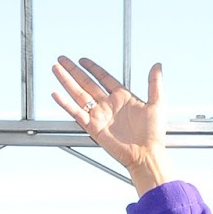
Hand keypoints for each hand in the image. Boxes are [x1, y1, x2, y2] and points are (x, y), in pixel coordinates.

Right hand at [51, 57, 170, 194]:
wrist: (147, 154)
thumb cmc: (153, 134)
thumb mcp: (157, 103)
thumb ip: (154, 83)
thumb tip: (157, 65)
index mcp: (122, 97)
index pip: (103, 78)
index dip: (93, 68)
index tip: (83, 60)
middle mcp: (108, 105)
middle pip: (86, 83)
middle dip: (73, 71)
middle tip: (62, 59)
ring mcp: (100, 116)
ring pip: (79, 95)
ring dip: (66, 81)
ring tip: (55, 69)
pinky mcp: (94, 128)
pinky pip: (77, 113)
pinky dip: (66, 104)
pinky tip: (56, 94)